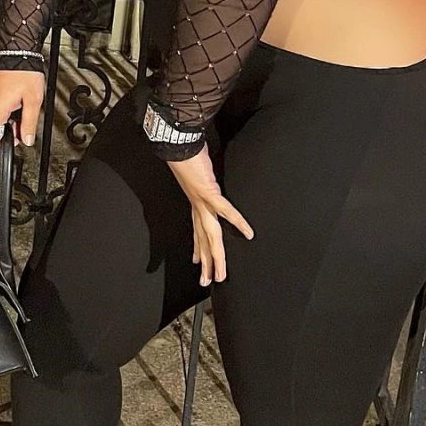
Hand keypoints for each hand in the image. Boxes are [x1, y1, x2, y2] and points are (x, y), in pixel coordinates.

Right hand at [0, 69, 44, 148]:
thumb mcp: (33, 101)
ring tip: (13, 116)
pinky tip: (7, 107)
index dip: (5, 143)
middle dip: (0, 134)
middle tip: (16, 127)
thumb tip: (27, 139)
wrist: (16, 54)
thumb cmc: (24, 73)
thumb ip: (30, 123)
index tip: (15, 140)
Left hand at [165, 146, 253, 284]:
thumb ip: (202, 181)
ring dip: (216, 256)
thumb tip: (206, 181)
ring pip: (211, 235)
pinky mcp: (208, 192)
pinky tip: (248, 232)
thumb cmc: (187, 155)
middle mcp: (198, 206)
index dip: (198, 248)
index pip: (197, 232)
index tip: (197, 262)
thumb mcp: (195, 173)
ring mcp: (202, 201)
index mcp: (196, 203)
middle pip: (204, 240)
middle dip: (206, 263)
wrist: (177, 143)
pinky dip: (237, 222)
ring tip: (220, 274)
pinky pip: (225, 210)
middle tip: (207, 282)